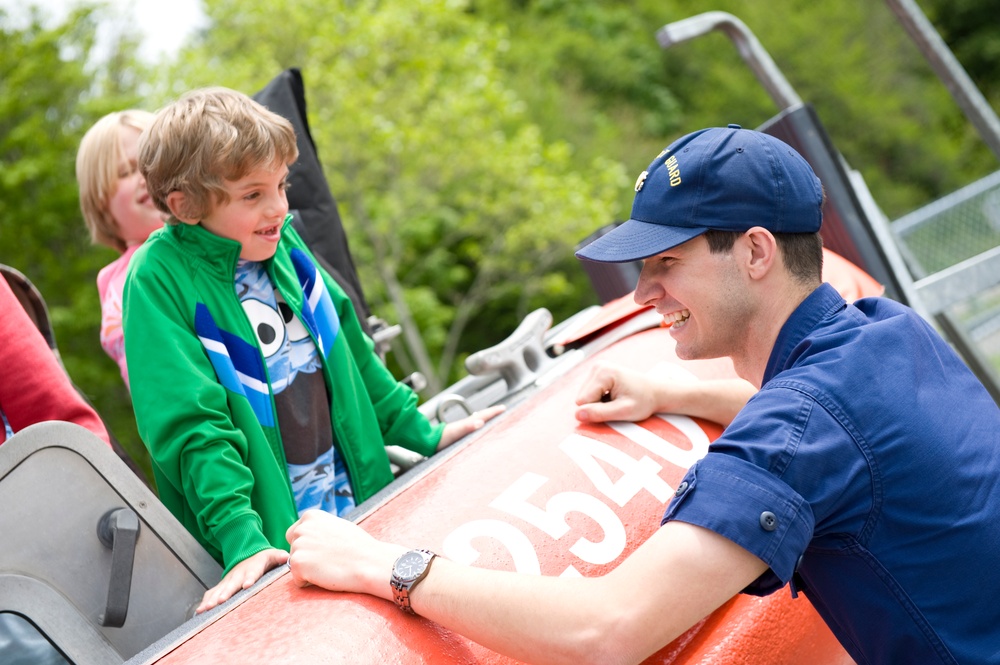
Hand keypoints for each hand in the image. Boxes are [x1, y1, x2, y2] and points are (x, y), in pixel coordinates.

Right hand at [196, 548, 288, 613]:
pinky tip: (199, 612)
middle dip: (226, 592)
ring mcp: (228, 580)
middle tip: (221, 601)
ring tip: (206, 609)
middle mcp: (238, 574)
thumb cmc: (263, 559)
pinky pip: (212, 593)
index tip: (246, 585)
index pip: (252, 573)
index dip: (249, 578)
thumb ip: (278, 557)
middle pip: (232, 584)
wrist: (247, 553)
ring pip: (219, 590)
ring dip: (213, 599)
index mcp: (252, 567)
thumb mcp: (271, 555)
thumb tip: (286, 557)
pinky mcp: (222, 585)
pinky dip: (205, 601)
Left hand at [286, 510, 402, 597]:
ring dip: (309, 570)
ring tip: (330, 566)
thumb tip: (308, 533)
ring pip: (296, 565)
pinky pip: (297, 580)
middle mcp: (301, 528)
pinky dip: (309, 582)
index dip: (310, 546)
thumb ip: (319, 528)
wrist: (369, 562)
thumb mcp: (336, 526)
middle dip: (306, 557)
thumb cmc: (359, 547)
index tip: (327, 550)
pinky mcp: (297, 563)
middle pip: (293, 549)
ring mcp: (297, 545)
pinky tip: (326, 575)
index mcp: (310, 516)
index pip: (295, 534)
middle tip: (329, 559)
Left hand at [437, 404, 505, 449]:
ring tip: (494, 418)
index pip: (484, 415)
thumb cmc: (443, 438)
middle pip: (483, 416)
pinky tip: (479, 430)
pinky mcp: (460, 434)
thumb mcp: (456, 432)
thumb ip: (468, 426)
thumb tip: (480, 422)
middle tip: (502, 410)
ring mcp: (463, 429)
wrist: (430, 441)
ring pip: (478, 421)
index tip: (503, 408)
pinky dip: (480, 426)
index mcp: (468, 423)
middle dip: (493, 413)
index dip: (494, 412)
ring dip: (487, 419)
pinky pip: (474, 428)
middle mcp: (466, 424)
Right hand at [574, 363, 659, 423]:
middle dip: (597, 407)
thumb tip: (577, 415)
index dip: (597, 410)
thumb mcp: (624, 411)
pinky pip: (588, 394)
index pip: (583, 401)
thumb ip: (600, 413)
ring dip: (598, 404)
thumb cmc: (643, 401)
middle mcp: (597, 366)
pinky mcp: (597, 374)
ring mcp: (597, 368)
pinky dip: (599, 400)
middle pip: (581, 398)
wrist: (655, 392)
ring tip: (616, 401)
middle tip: (617, 405)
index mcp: (603, 372)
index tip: (616, 407)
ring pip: (583, 397)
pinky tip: (613, 397)